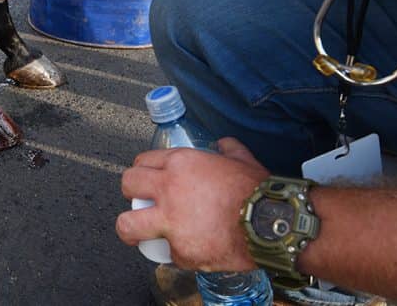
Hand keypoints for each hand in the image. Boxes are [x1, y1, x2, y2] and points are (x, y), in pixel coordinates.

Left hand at [117, 137, 269, 271]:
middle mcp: (169, 189)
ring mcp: (171, 222)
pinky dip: (180, 253)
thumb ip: (228, 149)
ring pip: (127, 225)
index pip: (144, 161)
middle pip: (128, 185)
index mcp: (181, 164)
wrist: (268, 224)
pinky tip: (192, 249)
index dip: (144, 170)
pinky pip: (170, 253)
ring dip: (131, 228)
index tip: (147, 179)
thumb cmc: (257, 192)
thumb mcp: (242, 160)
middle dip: (130, 193)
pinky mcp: (180, 251)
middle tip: (139, 202)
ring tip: (137, 232)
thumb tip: (223, 144)